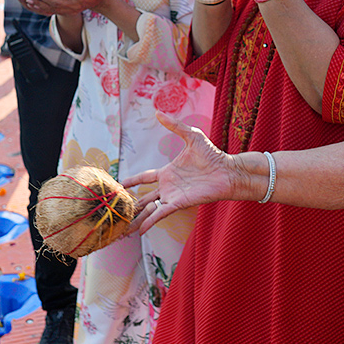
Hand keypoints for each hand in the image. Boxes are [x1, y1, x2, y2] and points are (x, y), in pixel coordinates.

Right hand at [123, 114, 247, 233]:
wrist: (227, 170)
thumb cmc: (213, 154)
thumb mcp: (192, 136)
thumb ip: (174, 126)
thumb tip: (158, 112)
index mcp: (167, 172)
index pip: (145, 177)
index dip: (132, 181)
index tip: (119, 184)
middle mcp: (168, 186)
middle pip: (144, 197)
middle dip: (131, 205)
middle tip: (116, 210)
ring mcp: (172, 196)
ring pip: (149, 209)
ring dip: (137, 217)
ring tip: (123, 227)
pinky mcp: (178, 203)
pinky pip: (160, 214)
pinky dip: (150, 221)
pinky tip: (141, 230)